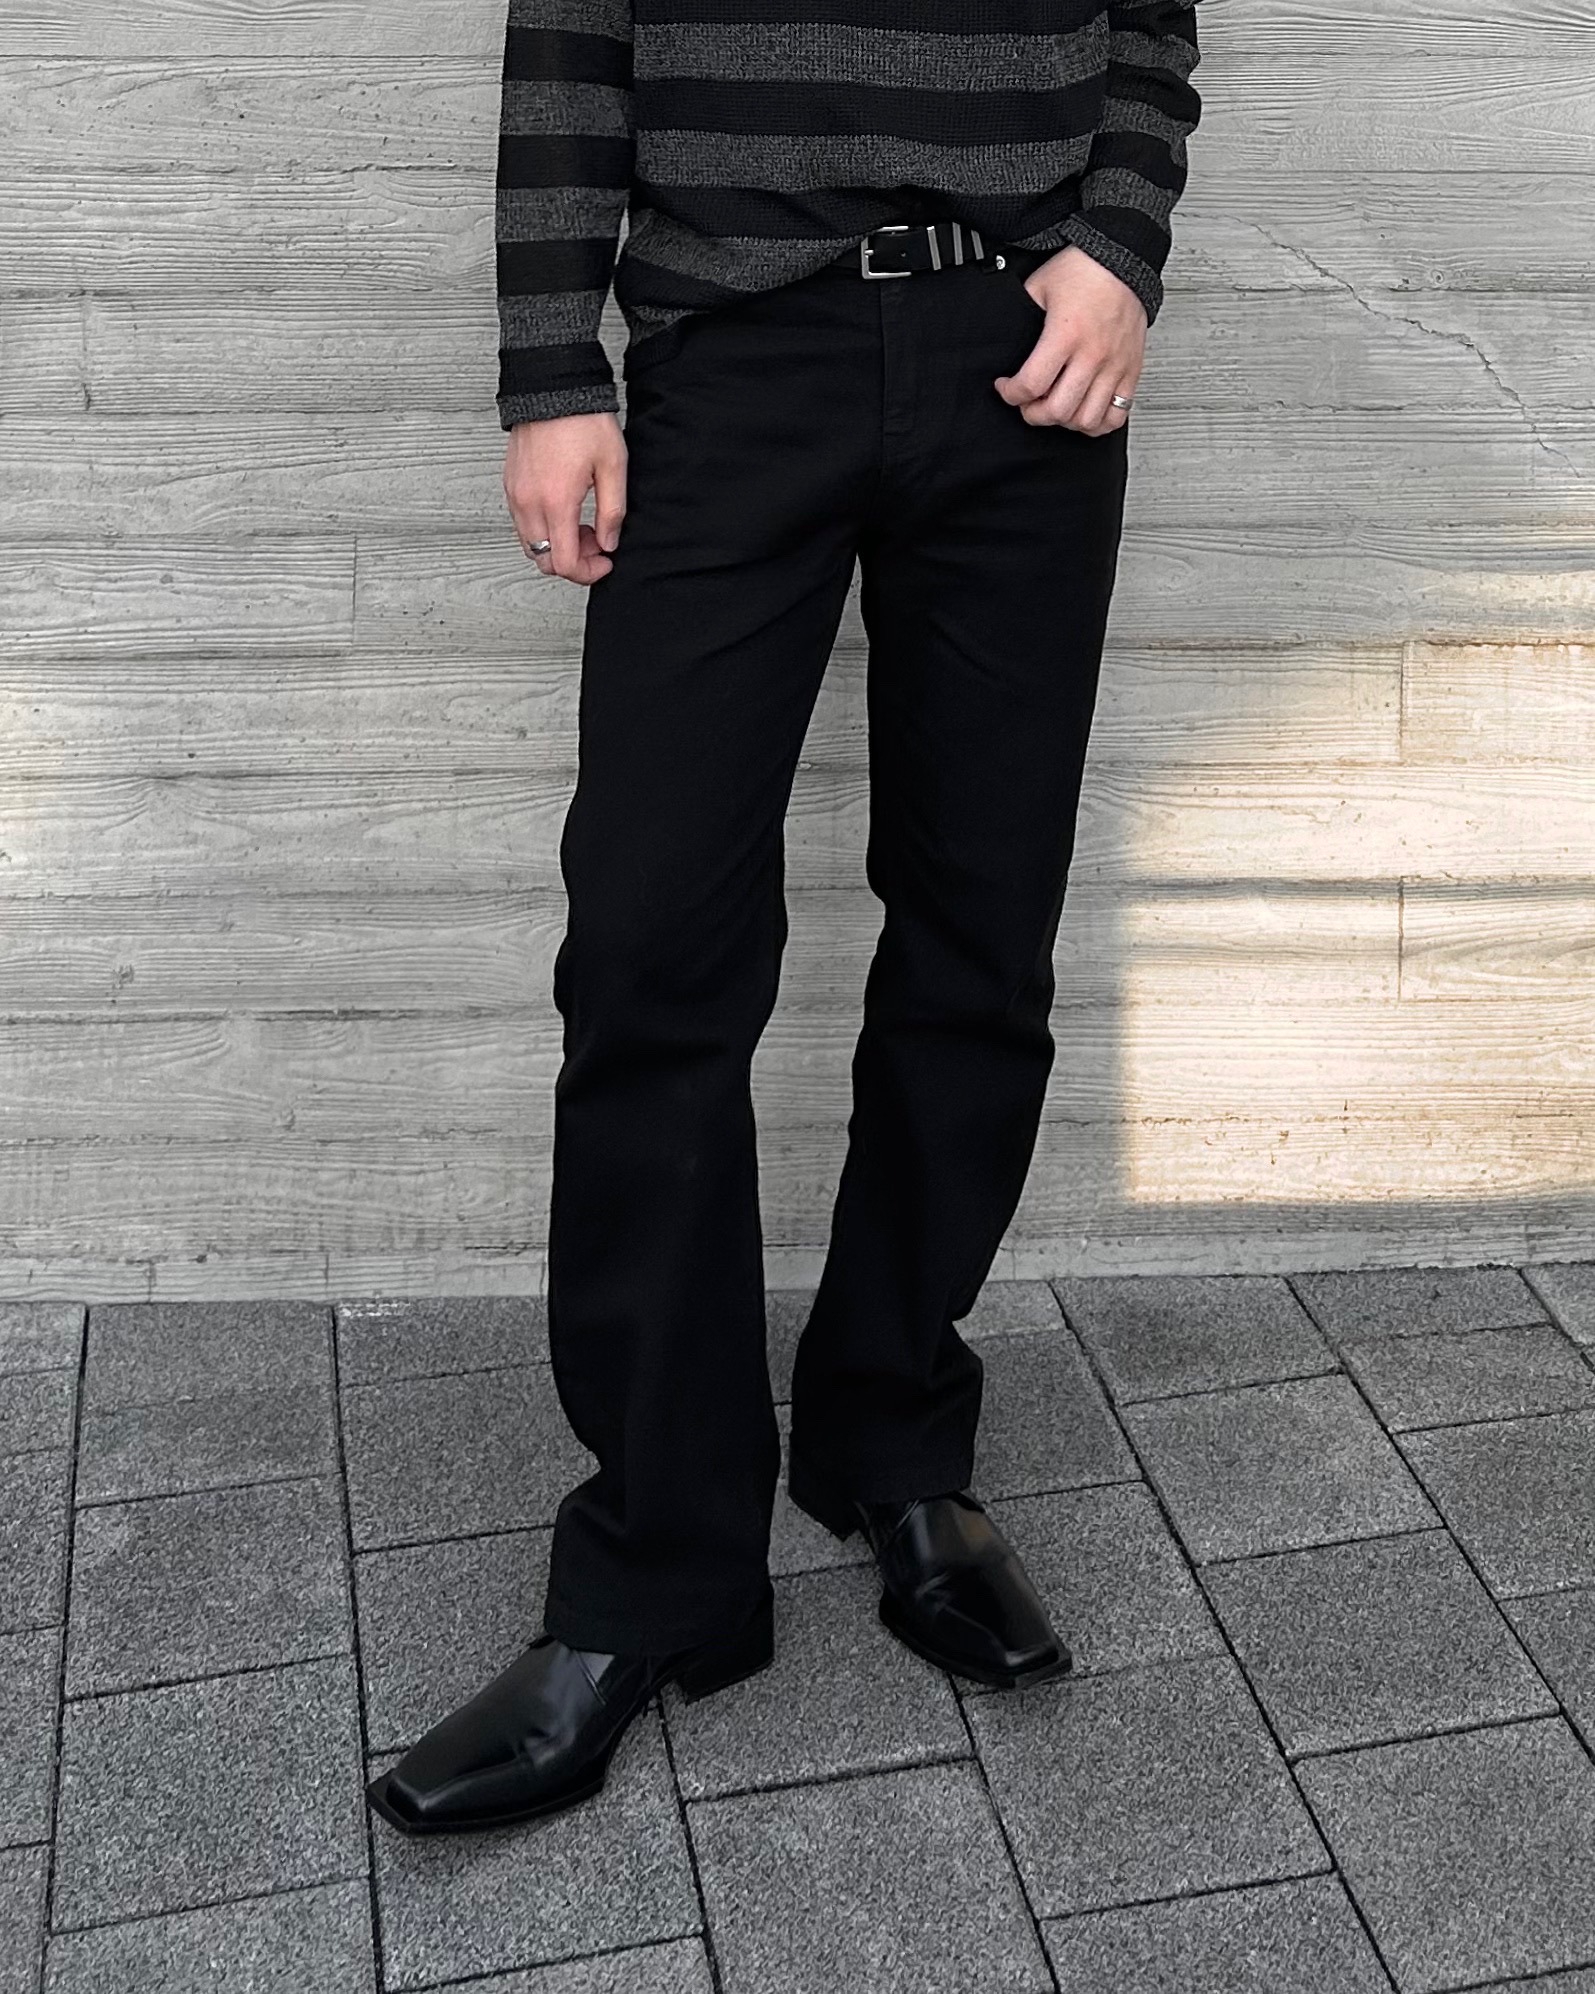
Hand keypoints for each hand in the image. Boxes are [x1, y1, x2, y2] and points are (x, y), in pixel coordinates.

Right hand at [503, 412, 627, 584]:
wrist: (551, 386)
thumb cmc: (582, 420)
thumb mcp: (612, 466)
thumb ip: (613, 512)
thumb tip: (609, 543)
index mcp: (555, 502)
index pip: (564, 564)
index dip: (588, 572)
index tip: (605, 561)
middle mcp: (528, 503)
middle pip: (544, 561)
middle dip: (573, 561)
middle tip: (596, 540)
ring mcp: (515, 494)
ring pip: (531, 545)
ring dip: (558, 545)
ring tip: (582, 523)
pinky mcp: (510, 484)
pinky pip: (523, 524)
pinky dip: (544, 529)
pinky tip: (564, 509)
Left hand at [993, 245, 1145, 435]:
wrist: (1124, 259)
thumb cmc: (1083, 270)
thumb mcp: (1039, 287)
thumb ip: (1022, 320)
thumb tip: (1007, 346)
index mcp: (1066, 335)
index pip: (1031, 384)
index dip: (1010, 393)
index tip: (1005, 387)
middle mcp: (1092, 355)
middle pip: (1057, 410)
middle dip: (1033, 413)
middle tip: (1027, 402)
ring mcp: (1114, 366)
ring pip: (1086, 420)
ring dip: (1063, 421)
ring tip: (1055, 406)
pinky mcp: (1131, 371)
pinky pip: (1116, 416)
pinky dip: (1097, 423)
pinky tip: (1083, 411)